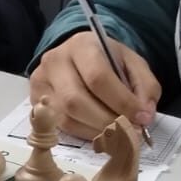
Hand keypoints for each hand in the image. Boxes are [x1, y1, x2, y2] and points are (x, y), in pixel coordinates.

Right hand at [29, 32, 160, 139]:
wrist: (78, 57)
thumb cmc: (107, 61)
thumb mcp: (132, 64)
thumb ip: (145, 86)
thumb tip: (145, 116)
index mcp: (81, 45)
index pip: (98, 77)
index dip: (121, 101)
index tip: (140, 118)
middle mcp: (55, 62)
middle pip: (76, 101)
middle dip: (107, 121)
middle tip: (128, 132)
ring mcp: (41, 84)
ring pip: (66, 117)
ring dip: (96, 131)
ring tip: (117, 135)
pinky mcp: (35, 103)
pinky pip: (60, 126)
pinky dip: (84, 133)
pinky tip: (100, 133)